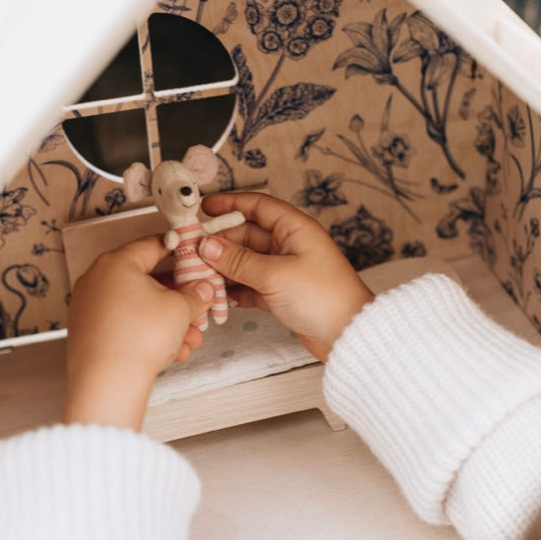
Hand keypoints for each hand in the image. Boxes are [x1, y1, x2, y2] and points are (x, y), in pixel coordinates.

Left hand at [64, 237, 212, 428]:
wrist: (109, 383)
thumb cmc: (138, 339)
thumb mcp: (180, 309)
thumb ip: (195, 295)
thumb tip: (201, 290)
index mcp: (116, 263)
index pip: (152, 245)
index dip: (178, 250)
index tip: (192, 255)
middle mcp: (96, 280)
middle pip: (146, 282)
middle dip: (177, 300)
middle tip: (197, 310)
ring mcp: (89, 307)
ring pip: (138, 308)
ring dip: (167, 323)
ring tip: (189, 340)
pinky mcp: (88, 333)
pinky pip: (124, 326)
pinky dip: (147, 335)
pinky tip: (171, 352)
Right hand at [199, 193, 373, 361]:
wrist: (348, 335)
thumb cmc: (324, 297)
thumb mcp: (275, 274)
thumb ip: (238, 260)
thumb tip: (207, 246)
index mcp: (294, 228)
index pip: (257, 206)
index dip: (229, 205)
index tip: (204, 209)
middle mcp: (289, 245)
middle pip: (246, 236)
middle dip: (219, 244)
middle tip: (192, 252)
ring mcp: (285, 270)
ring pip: (246, 262)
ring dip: (224, 269)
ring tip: (200, 276)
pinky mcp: (282, 294)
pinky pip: (251, 285)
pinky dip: (235, 290)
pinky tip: (219, 297)